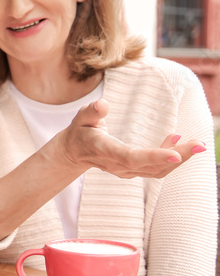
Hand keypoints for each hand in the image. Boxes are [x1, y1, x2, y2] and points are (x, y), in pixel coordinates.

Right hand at [55, 99, 205, 178]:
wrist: (74, 153)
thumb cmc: (80, 131)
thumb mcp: (81, 118)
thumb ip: (92, 112)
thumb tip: (103, 104)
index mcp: (105, 150)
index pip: (132, 157)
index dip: (154, 156)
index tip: (176, 154)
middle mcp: (118, 165)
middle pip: (152, 166)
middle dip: (179, 156)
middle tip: (201, 144)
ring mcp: (126, 171)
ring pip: (157, 170)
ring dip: (180, 158)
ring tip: (196, 144)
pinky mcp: (134, 171)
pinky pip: (156, 169)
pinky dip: (171, 158)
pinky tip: (178, 141)